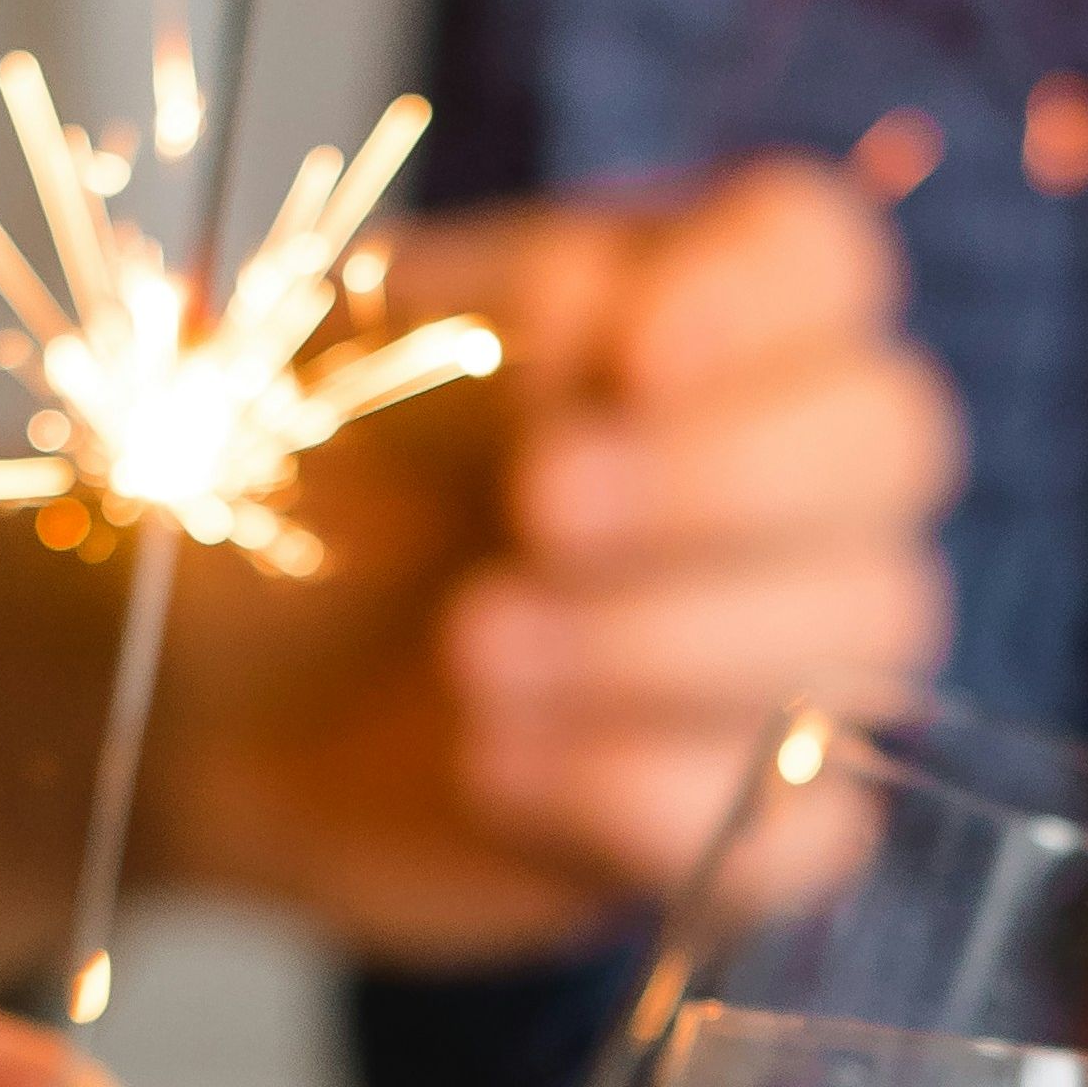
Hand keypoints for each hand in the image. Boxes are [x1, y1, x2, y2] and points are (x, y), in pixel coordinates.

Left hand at [0, 156, 959, 982]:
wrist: (196, 697)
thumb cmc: (288, 500)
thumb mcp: (343, 366)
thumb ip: (479, 321)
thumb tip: (596, 315)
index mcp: (691, 312)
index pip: (821, 259)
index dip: (758, 302)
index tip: (622, 359)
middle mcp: (780, 471)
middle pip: (891, 441)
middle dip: (719, 481)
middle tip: (533, 512)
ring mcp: (788, 652)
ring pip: (865, 633)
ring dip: (656, 643)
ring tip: (470, 654)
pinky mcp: (749, 818)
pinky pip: (806, 828)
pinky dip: (648, 801)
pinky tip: (495, 773)